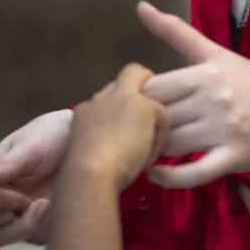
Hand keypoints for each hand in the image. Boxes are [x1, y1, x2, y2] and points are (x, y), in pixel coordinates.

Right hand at [0, 108, 68, 246]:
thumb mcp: (29, 146)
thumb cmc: (51, 135)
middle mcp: (2, 202)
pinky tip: (55, 208)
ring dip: (26, 227)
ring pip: (9, 239)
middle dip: (7, 224)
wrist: (86, 141)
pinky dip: (42, 228)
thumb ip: (6, 165)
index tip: (7, 197)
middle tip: (31, 204)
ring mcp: (21, 215)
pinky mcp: (43, 225)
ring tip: (46, 203)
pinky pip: (34, 238)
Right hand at [64, 64, 170, 189]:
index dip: (123, 107)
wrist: (88, 174)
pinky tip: (148, 157)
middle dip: (145, 86)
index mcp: (85, 111)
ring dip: (154, 117)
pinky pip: (163, 116)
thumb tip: (117, 149)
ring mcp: (121, 97)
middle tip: (153, 116)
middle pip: (131, 74)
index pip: (110, 97)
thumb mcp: (88, 154)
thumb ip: (101, 142)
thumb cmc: (85, 176)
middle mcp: (101, 98)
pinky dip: (160, 138)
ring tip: (148, 149)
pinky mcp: (142, 105)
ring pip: (151, 89)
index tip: (127, 130)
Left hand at [135, 2, 249, 188]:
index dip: (137, 101)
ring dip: (154, 151)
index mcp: (207, 72)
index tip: (136, 109)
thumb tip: (140, 6)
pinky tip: (158, 175)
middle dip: (143, 127)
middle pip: (159, 116)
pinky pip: (195, 173)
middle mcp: (215, 99)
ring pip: (172, 144)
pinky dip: (171, 178)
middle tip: (136, 134)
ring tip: (147, 150)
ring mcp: (226, 129)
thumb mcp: (218, 54)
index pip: (153, 88)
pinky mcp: (236, 157)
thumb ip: (178, 32)